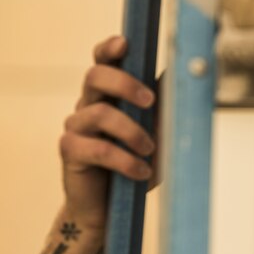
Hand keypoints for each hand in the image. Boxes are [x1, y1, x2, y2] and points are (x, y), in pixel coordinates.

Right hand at [59, 35, 156, 231]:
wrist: (112, 210)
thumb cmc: (136, 166)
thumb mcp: (159, 134)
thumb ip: (165, 106)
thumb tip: (183, 74)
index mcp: (108, 95)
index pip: (102, 62)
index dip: (109, 48)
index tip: (125, 43)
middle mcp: (88, 106)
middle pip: (95, 76)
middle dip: (125, 84)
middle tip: (149, 101)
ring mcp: (76, 127)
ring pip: (100, 113)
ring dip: (132, 131)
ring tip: (149, 150)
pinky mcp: (70, 151)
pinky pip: (98, 149)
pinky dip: (125, 160)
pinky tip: (140, 172)